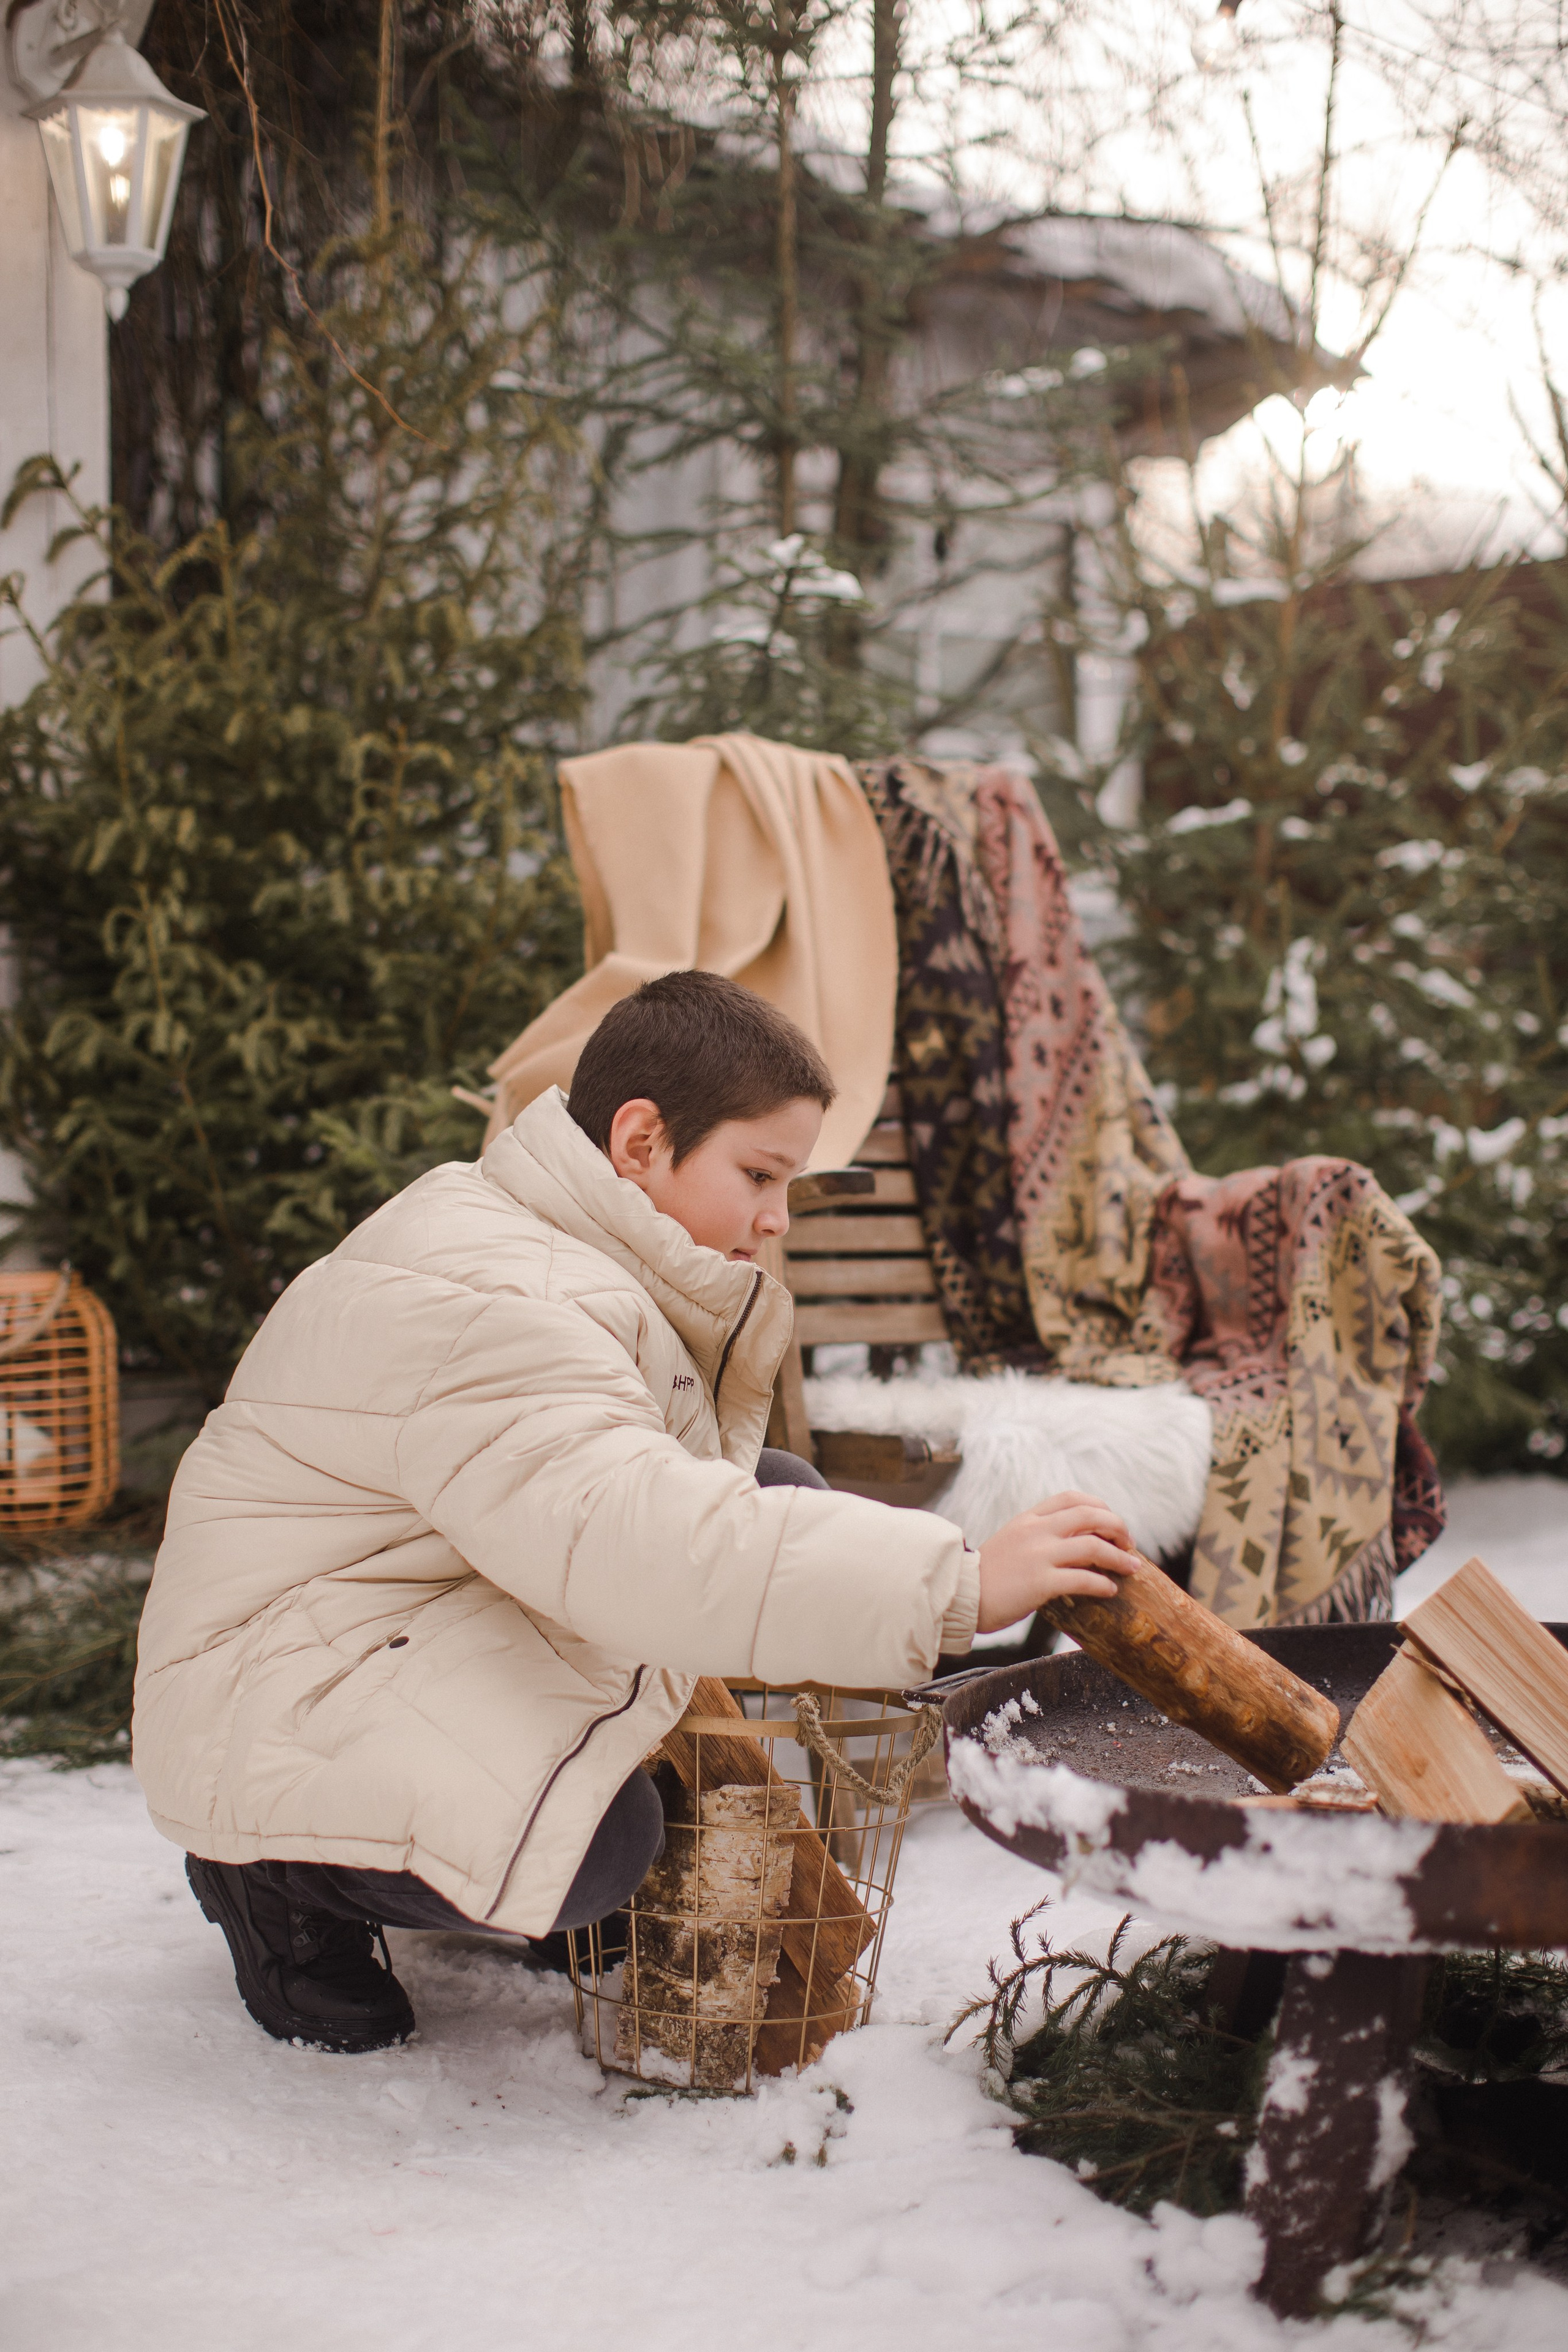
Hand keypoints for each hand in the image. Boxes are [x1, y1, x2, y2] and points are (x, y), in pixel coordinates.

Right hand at [975, 1490, 1141, 1633]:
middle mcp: (1036, 1531)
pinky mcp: (1041, 1583)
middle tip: (1129, 1544)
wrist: (960, 1596)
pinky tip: (1110, 1590)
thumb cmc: (986, 1576)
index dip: (1100, 1507)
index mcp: (1028, 1519)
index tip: (1112, 1523)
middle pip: (1090, 1515)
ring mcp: (1039, 1556)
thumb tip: (1073, 1544)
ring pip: (1093, 1545)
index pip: (1071, 1498)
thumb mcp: (1011, 1542)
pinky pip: (1084, 1579)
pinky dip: (1103, 1584)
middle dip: (1117, 1528)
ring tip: (1132, 1568)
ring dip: (1119, 1557)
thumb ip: (1037, 1536)